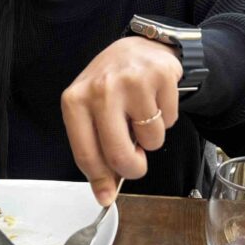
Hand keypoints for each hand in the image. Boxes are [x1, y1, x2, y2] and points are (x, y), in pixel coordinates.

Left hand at [61, 37, 182, 204]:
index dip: (100, 181)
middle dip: (132, 168)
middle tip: (136, 161)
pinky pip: (169, 122)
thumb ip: (96, 152)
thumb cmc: (111, 87)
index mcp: (75, 101)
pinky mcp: (161, 76)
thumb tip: (105, 195)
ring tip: (142, 115)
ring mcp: (132, 81)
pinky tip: (154, 101)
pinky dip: (165, 119)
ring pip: (151, 141)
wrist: (138, 48)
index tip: (107, 196)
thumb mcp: (92, 114)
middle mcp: (101, 89)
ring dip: (150, 138)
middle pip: (119, 155)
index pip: (86, 154)